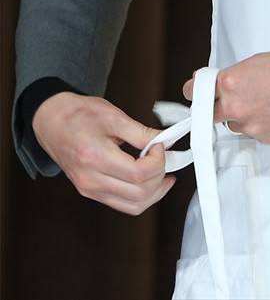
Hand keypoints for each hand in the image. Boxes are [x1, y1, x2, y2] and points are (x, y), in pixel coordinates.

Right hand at [32, 92, 175, 214]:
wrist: (52, 122)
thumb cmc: (79, 114)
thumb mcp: (114, 116)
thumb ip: (142, 132)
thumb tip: (165, 141)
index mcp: (95, 157)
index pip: (137, 174)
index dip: (157, 161)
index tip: (161, 146)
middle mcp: (90, 179)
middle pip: (138, 193)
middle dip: (159, 176)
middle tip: (165, 157)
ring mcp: (89, 189)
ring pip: (133, 206)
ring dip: (154, 192)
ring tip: (163, 173)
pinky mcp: (91, 193)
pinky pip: (123, 204)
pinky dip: (141, 196)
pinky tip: (149, 181)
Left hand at [183, 51, 269, 143]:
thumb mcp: (256, 62)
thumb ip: (233, 76)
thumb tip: (222, 84)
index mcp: (230, 82)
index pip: (194, 91)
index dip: (194, 91)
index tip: (194, 92)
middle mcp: (235, 107)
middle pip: (210, 114)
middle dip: (216, 107)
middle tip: (230, 99)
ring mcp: (249, 126)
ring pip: (234, 124)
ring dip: (242, 116)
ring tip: (264, 101)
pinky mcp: (263, 138)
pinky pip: (254, 132)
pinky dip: (260, 124)